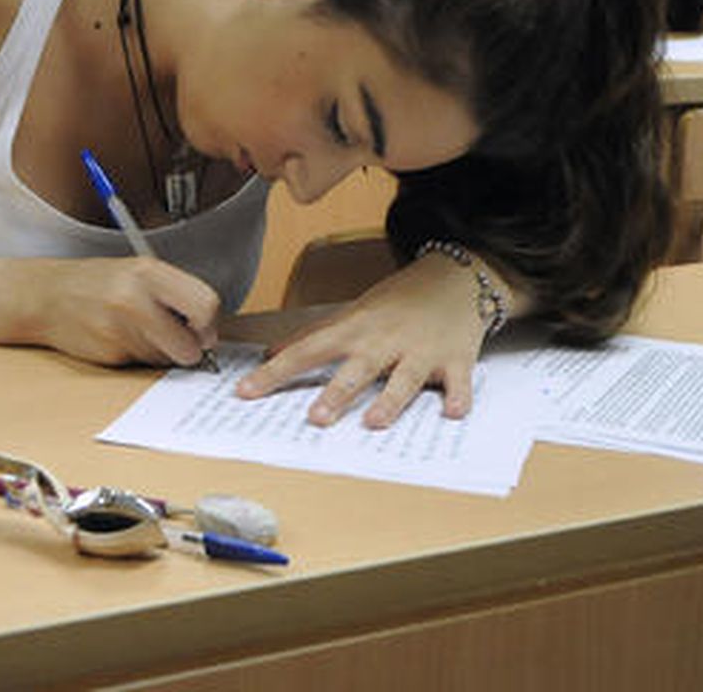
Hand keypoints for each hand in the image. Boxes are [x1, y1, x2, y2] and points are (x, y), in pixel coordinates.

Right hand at [26, 256, 219, 368]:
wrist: (46, 296)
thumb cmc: (97, 283)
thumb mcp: (138, 272)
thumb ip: (174, 294)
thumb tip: (207, 329)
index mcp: (148, 272)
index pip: (205, 304)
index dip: (208, 324)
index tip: (202, 328)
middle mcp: (135, 299)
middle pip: (189, 344)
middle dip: (189, 349)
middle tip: (177, 339)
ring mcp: (120, 329)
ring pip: (166, 359)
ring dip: (160, 352)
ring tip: (137, 330)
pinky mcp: (109, 353)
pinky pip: (142, 364)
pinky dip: (137, 356)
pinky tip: (119, 338)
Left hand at [235, 253, 488, 427]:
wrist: (456, 278)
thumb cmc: (399, 300)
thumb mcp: (353, 312)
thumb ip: (316, 334)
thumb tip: (272, 353)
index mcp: (354, 329)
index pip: (307, 351)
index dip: (275, 372)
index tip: (246, 392)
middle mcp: (384, 340)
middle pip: (356, 370)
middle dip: (336, 394)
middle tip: (315, 419)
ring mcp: (421, 350)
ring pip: (404, 379)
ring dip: (390, 401)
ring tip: (373, 423)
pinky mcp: (455, 359)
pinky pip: (457, 381)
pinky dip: (457, 396)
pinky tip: (453, 412)